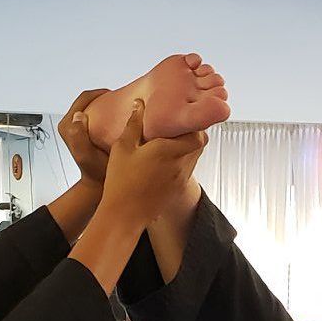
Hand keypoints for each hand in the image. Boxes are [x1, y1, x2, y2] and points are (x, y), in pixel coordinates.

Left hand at [59, 90, 110, 185]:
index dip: (100, 94)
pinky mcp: (84, 131)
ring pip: (91, 106)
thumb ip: (78, 136)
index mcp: (67, 126)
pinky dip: (105, 113)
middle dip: (103, 97)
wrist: (98, 183)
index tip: (115, 96)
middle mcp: (69, 125)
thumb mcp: (86, 155)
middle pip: (87, 100)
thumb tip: (80, 115)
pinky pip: (95, 114)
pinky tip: (115, 118)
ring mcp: (76, 127)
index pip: (83, 99)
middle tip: (119, 100)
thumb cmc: (95, 172)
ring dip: (105, 105)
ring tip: (119, 107)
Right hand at [101, 101, 206, 225]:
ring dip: (187, 149)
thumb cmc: (121, 181)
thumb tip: (140, 104)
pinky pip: (187, 172)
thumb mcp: (123, 147)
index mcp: (169, 151)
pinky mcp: (177, 191)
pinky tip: (164, 162)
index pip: (197, 133)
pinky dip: (181, 163)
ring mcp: (181, 180)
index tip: (181, 118)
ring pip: (194, 158)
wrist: (125, 215)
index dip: (193, 124)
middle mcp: (180, 165)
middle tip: (176, 128)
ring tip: (169, 144)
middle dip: (192, 134)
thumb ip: (133, 124)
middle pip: (200, 144)